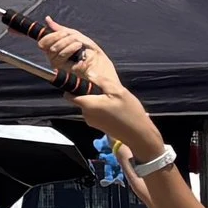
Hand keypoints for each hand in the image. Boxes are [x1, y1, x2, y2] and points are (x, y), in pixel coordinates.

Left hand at [36, 21, 161, 158]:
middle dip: (88, 92)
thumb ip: (101, 81)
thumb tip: (88, 72)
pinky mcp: (98, 126)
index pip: (69, 94)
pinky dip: (101, 108)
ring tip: (113, 99)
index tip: (76, 79)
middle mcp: (86, 114)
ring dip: (96, 100)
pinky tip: (114, 108)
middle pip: (80, 99)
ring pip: (88, 106)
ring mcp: (91, 122)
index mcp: (88, 104)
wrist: (138, 135)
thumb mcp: (117, 91)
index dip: (71, 86)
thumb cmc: (129, 112)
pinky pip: (94, 113)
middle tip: (104, 88)